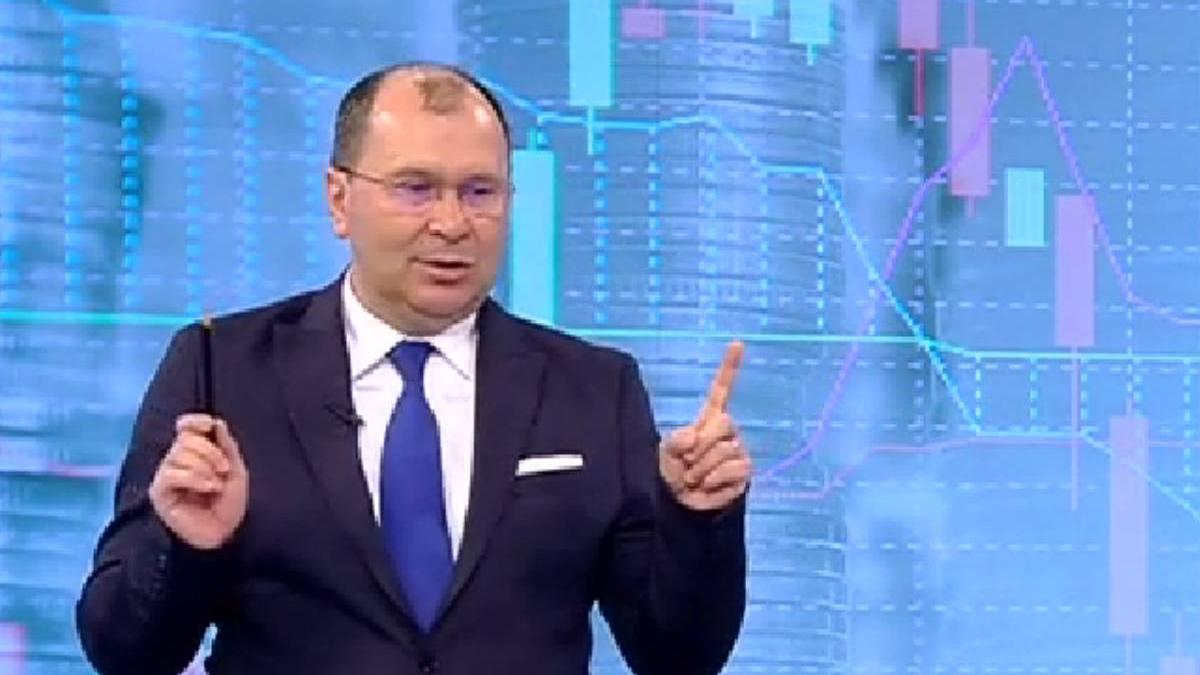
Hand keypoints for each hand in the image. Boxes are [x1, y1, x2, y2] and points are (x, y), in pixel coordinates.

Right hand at [149, 414, 248, 549]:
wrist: (226, 532)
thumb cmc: (229, 503)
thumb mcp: (236, 470)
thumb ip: (227, 446)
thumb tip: (217, 423)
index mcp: (194, 453)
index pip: (184, 427)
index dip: (194, 421)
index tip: (209, 425)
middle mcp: (176, 461)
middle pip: (185, 440)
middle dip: (210, 451)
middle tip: (224, 469)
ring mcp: (166, 476)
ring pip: (178, 455)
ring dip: (204, 467)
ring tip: (216, 484)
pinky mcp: (159, 493)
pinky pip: (171, 474)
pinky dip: (194, 478)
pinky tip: (208, 488)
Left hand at [659, 341, 751, 510]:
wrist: (682, 502)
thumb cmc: (674, 470)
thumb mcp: (666, 453)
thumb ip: (676, 441)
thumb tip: (695, 436)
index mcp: (709, 418)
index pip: (721, 389)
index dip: (729, 367)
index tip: (737, 343)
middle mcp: (728, 430)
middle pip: (723, 423)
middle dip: (699, 446)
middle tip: (688, 463)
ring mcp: (738, 450)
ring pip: (724, 450)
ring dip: (701, 468)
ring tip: (695, 477)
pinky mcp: (744, 471)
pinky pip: (732, 469)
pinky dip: (713, 480)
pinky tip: (708, 485)